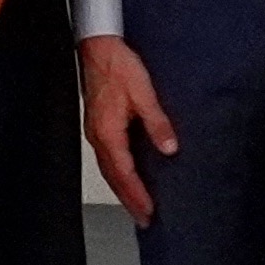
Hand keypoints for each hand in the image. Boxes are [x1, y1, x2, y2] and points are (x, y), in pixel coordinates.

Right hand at [80, 35, 172, 222]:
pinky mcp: (97, 125)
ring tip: (136, 205)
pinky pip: (107, 158)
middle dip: (129, 199)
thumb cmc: (117, 65)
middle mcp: (98, 136)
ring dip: (122, 189)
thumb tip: (169, 148)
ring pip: (108, 169)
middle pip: (113, 177)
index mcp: (108, 132)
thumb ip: (156, 122)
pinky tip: (126, 177)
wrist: (97, 45)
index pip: (124, 173)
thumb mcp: (143, 92)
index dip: (137, 194)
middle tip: (144, 219)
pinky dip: (117, 174)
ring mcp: (95, 131)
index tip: (149, 211)